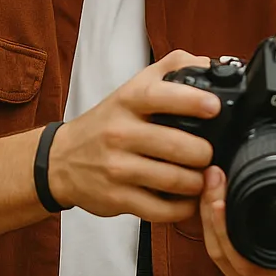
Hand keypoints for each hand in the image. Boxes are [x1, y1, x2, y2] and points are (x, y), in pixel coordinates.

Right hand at [47, 50, 218, 221]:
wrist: (60, 159)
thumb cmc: (107, 123)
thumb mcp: (133, 88)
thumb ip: (172, 69)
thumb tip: (209, 65)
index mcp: (128, 101)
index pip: (160, 95)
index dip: (193, 101)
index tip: (214, 107)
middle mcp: (120, 133)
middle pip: (177, 145)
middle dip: (205, 153)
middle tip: (210, 154)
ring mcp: (117, 168)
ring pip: (173, 179)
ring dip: (198, 182)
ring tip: (203, 178)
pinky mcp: (117, 198)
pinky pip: (161, 209)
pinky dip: (183, 208)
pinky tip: (188, 200)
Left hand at [198, 163, 275, 275]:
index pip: (249, 256)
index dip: (229, 227)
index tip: (223, 194)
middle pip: (226, 250)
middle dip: (214, 216)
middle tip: (214, 176)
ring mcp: (245, 272)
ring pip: (217, 249)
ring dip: (207, 214)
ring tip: (210, 178)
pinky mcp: (233, 261)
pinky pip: (215, 246)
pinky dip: (207, 220)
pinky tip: (207, 193)